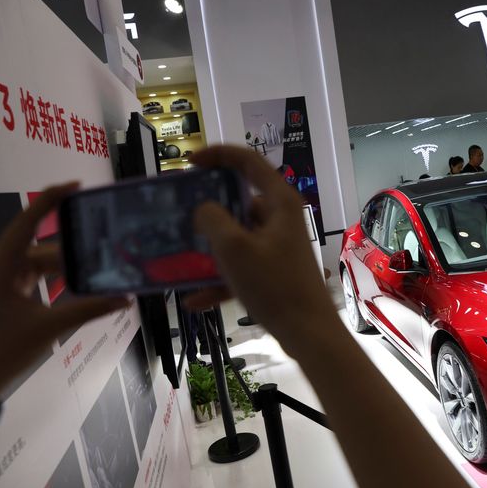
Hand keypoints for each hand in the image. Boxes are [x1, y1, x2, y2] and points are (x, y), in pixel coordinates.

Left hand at [0, 184, 128, 393]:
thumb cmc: (3, 350)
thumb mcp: (49, 328)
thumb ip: (89, 309)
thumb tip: (127, 299)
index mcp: (2, 263)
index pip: (28, 219)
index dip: (52, 198)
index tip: (80, 187)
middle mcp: (0, 265)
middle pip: (42, 245)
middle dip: (76, 247)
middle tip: (111, 244)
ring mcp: (2, 280)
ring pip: (41, 263)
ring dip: (70, 267)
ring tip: (104, 267)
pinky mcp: (5, 295)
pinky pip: (35, 279)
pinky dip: (59, 280)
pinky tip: (83, 285)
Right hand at [184, 145, 337, 353]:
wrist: (308, 332)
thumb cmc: (274, 285)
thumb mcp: (234, 248)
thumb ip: (212, 219)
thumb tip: (204, 209)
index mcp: (279, 202)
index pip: (248, 162)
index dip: (218, 155)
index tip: (190, 162)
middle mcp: (281, 218)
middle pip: (239, 202)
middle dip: (207, 210)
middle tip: (178, 215)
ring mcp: (279, 245)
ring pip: (237, 238)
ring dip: (209, 250)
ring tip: (179, 259)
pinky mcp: (276, 271)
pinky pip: (242, 267)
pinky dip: (221, 280)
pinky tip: (195, 302)